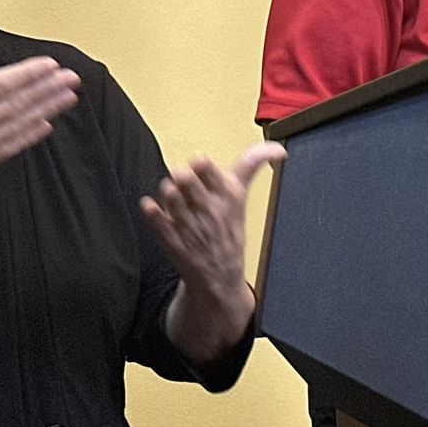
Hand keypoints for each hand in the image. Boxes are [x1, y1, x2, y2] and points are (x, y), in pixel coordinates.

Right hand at [0, 31, 80, 214]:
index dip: (27, 74)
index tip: (50, 65)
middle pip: (18, 102)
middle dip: (48, 88)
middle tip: (73, 77)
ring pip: (20, 123)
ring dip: (47, 108)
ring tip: (70, 96)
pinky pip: (12, 146)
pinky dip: (30, 135)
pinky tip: (47, 126)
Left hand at [142, 142, 282, 298]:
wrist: (220, 277)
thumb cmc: (228, 231)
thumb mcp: (242, 198)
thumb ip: (253, 166)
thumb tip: (278, 150)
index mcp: (228, 196)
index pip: (210, 170)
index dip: (201, 164)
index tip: (200, 164)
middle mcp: (209, 210)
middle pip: (186, 178)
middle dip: (181, 176)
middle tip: (183, 181)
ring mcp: (190, 225)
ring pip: (171, 195)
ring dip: (168, 191)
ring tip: (172, 196)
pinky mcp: (172, 239)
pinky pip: (157, 221)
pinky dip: (151, 212)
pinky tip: (149, 206)